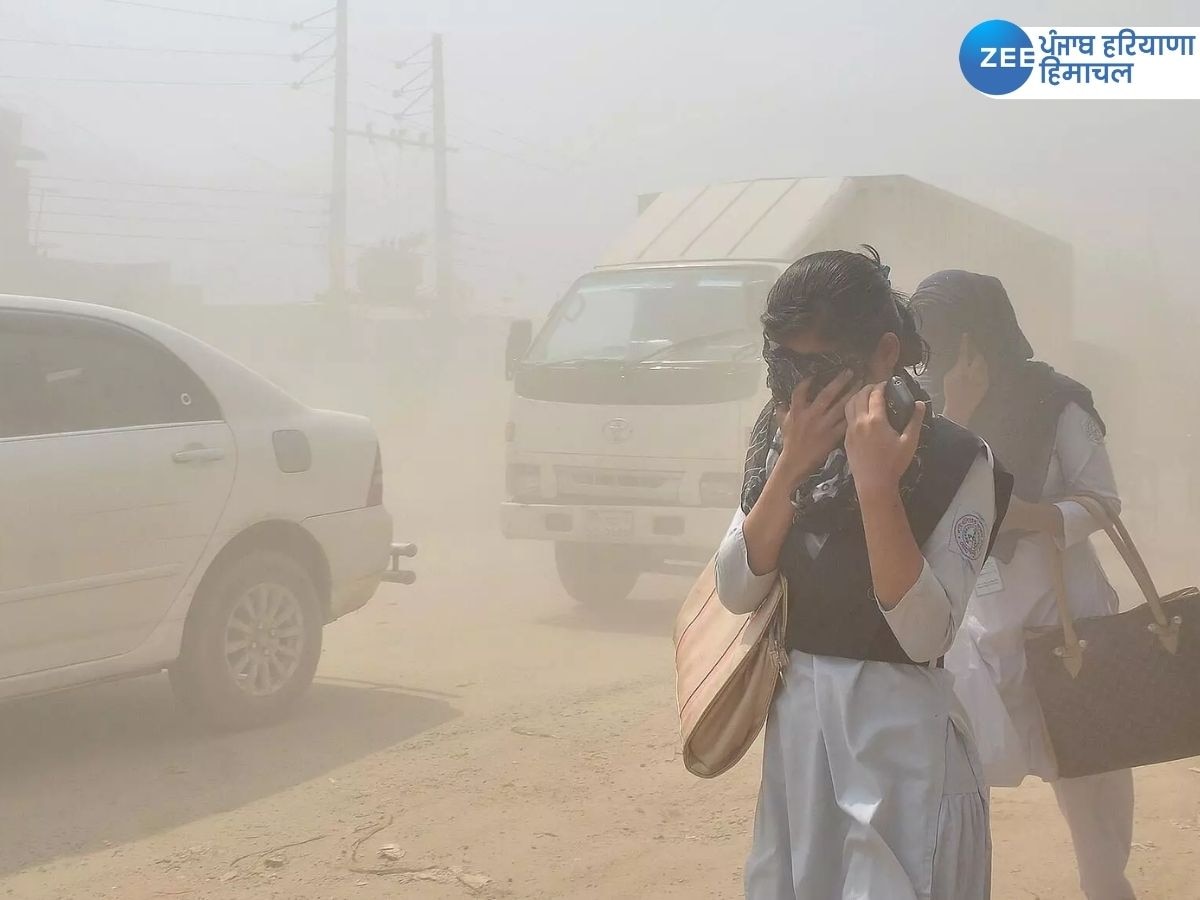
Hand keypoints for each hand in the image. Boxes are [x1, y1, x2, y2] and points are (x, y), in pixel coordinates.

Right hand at [773, 369, 855, 488]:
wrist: (795, 462)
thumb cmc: (790, 443)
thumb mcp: (784, 424)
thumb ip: (784, 411)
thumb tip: (780, 402)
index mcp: (797, 411)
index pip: (800, 391)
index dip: (808, 381)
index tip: (816, 373)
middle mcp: (811, 415)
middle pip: (827, 394)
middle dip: (839, 381)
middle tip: (850, 371)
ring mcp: (823, 425)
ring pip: (840, 406)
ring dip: (851, 394)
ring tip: (861, 385)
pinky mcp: (832, 436)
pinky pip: (845, 422)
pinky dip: (854, 414)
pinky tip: (863, 408)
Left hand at [844, 382, 925, 497]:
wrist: (873, 484)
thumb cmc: (894, 464)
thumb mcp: (910, 442)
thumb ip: (915, 421)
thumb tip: (920, 403)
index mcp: (876, 420)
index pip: (875, 395)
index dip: (881, 386)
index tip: (887, 383)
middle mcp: (860, 421)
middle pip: (860, 395)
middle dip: (868, 387)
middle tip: (877, 387)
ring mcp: (850, 430)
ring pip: (849, 404)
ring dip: (857, 395)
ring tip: (866, 395)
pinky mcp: (846, 438)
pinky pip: (846, 417)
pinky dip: (852, 408)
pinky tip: (859, 412)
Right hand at [942, 335, 988, 423]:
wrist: (960, 408)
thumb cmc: (950, 392)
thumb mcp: (948, 377)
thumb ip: (956, 366)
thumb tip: (961, 360)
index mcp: (962, 369)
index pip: (964, 352)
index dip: (966, 343)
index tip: (966, 335)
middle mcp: (974, 372)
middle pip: (978, 357)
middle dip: (976, 352)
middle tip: (973, 350)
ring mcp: (982, 378)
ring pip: (983, 364)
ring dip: (980, 361)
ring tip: (976, 360)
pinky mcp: (986, 384)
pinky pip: (985, 372)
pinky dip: (982, 370)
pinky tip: (978, 372)